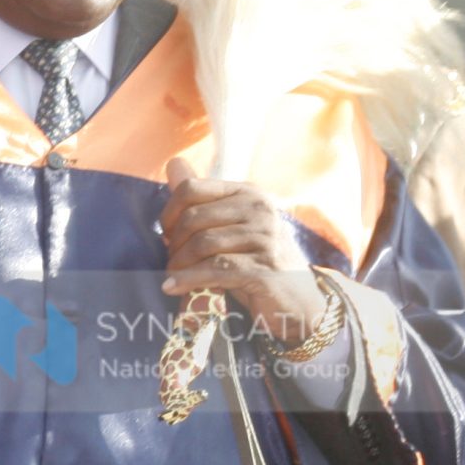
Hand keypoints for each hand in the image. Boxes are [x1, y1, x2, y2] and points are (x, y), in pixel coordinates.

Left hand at [160, 159, 329, 346]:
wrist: (297, 301)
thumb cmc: (257, 261)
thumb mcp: (231, 225)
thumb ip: (201, 197)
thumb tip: (174, 162)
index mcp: (249, 193)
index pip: (192, 188)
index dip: (170, 212)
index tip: (167, 234)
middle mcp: (260, 210)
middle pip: (193, 218)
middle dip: (174, 243)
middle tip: (171, 261)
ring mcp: (265, 238)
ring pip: (202, 244)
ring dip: (179, 264)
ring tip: (172, 275)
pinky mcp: (265, 269)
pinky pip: (214, 270)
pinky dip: (187, 280)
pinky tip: (173, 287)